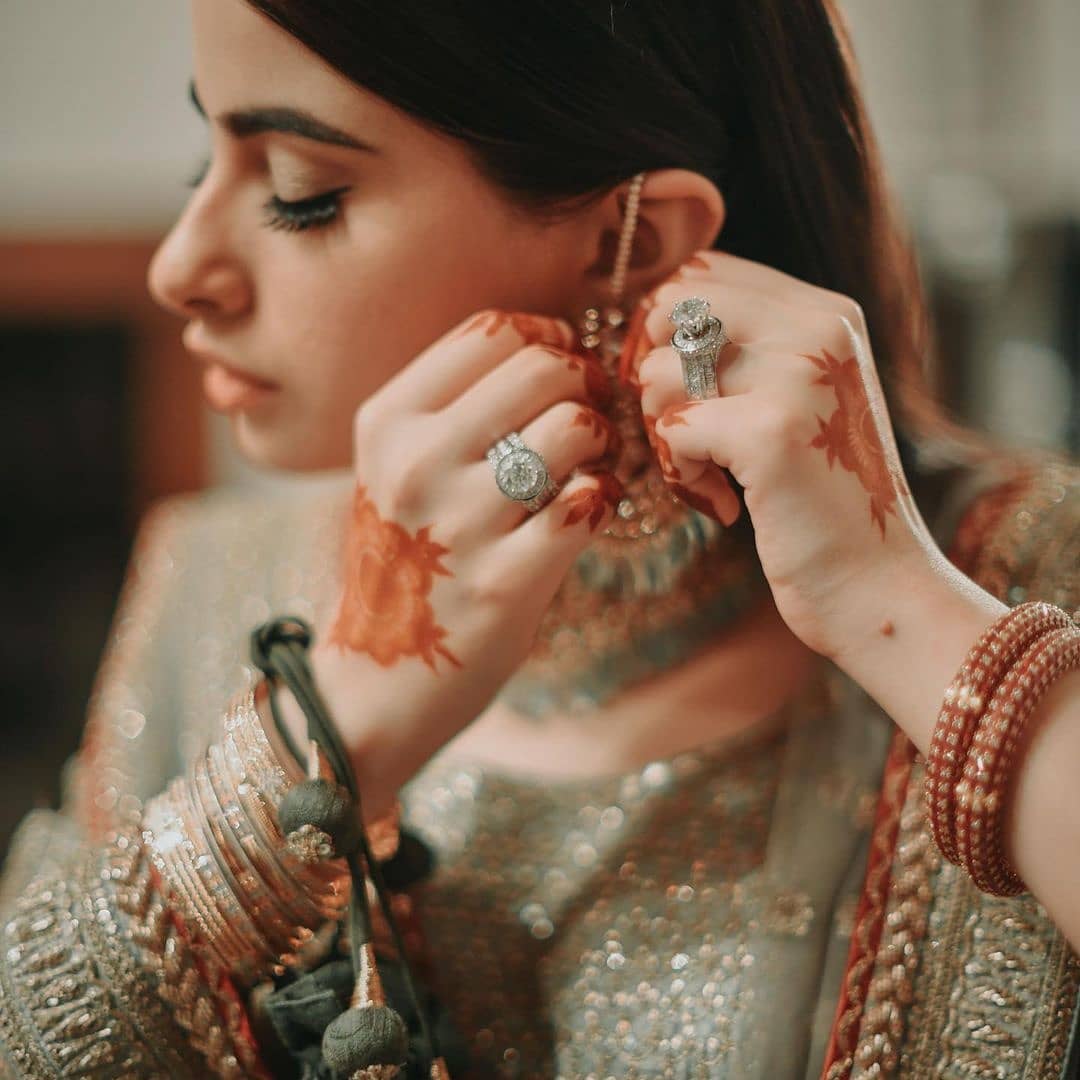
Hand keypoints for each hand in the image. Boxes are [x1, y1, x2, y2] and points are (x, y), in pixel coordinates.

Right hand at [311, 310, 622, 795]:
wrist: (375, 679)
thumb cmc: (400, 564)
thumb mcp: (393, 470)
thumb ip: (454, 410)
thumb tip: (555, 352)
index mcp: (386, 422)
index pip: (491, 332)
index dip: (548, 339)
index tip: (564, 365)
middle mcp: (416, 462)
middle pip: (541, 368)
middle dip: (583, 384)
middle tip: (588, 415)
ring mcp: (460, 523)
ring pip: (573, 429)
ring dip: (596, 444)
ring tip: (582, 470)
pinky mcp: (505, 581)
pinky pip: (588, 503)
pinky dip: (600, 501)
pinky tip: (582, 514)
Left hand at [624, 250, 937, 660]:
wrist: (878, 585)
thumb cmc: (825, 500)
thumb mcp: (801, 401)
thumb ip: (750, 351)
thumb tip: (651, 318)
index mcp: (826, 313)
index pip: (702, 273)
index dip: (666, 333)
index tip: (684, 393)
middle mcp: (818, 328)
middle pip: (670, 307)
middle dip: (653, 373)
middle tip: (683, 429)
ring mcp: (798, 375)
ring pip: (659, 370)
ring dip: (665, 433)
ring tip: (711, 474)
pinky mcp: (772, 432)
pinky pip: (674, 428)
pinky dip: (682, 475)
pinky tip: (724, 503)